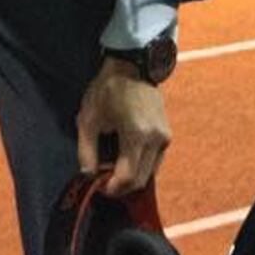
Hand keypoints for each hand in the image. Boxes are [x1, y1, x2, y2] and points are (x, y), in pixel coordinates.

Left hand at [77, 61, 170, 193]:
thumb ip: (86, 151)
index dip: (112, 188)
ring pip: (150, 173)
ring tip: (112, 169)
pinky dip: (139, 167)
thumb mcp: (89, 119)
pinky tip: (124, 159)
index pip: (128, 177)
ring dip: (131, 178)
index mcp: (137, 135)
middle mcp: (156, 140)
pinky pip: (154, 162)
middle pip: (141, 180)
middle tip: (103, 182)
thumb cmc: (108, 89)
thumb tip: (88, 176)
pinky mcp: (167, 135)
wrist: (133, 66)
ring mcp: (165, 138)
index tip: (98, 187)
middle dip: (121, 187)